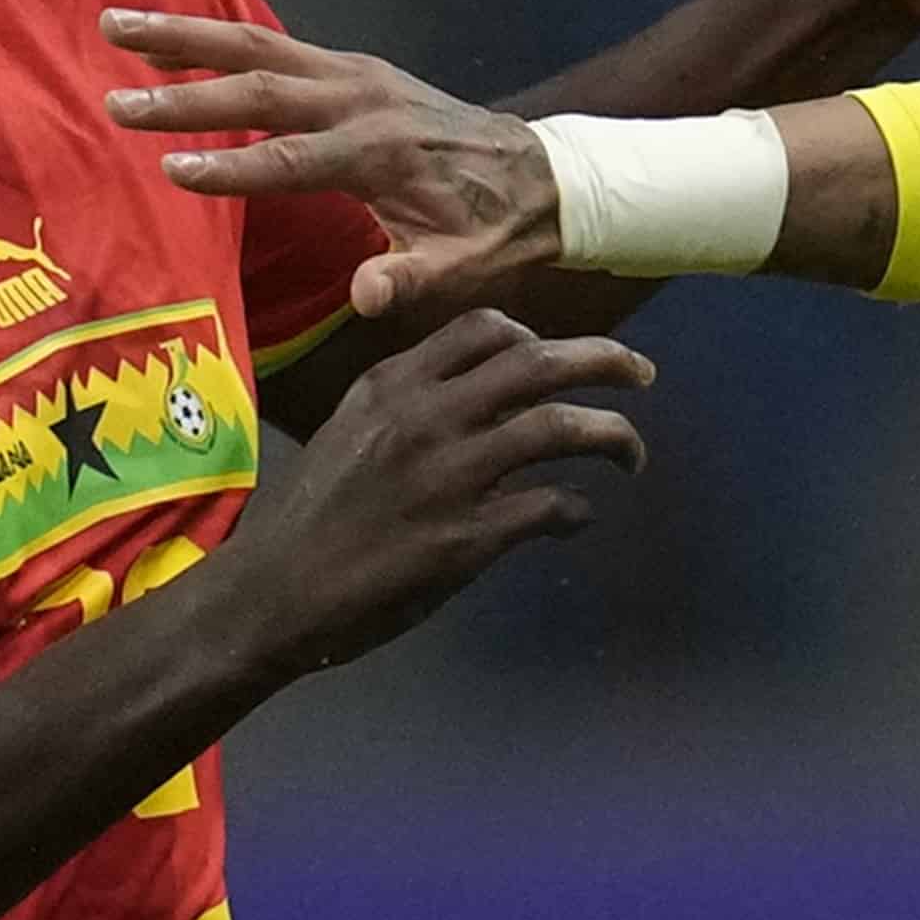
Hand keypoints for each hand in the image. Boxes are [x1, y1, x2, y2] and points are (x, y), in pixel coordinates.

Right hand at [106, 12, 578, 331]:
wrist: (543, 178)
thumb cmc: (496, 233)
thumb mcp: (464, 270)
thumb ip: (413, 280)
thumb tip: (366, 299)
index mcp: (381, 153)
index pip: (291, 160)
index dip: (230, 170)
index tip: (169, 172)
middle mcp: (363, 100)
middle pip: (259, 89)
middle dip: (182, 93)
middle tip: (114, 101)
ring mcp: (356, 74)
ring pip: (257, 48)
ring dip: (183, 37)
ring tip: (114, 25)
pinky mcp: (352, 67)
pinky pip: (275, 45)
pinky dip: (218, 38)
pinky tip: (168, 36)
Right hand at [221, 306, 649, 670]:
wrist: (277, 591)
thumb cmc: (315, 516)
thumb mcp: (351, 430)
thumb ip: (409, 403)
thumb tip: (472, 395)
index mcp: (395, 385)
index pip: (486, 328)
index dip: (539, 335)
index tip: (561, 355)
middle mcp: (427, 416)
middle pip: (539, 363)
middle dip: (604, 360)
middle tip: (642, 374)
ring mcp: (451, 476)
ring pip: (559, 426)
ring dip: (613, 435)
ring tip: (634, 454)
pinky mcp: (467, 538)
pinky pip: (550, 507)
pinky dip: (577, 509)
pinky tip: (579, 517)